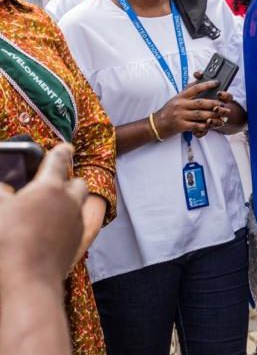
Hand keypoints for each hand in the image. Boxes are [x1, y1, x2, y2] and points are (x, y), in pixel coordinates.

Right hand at [0, 144, 86, 281]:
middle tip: (53, 184)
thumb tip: (5, 188)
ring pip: (80, 203)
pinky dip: (69, 220)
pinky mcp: (78, 240)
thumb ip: (2, 193)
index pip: (58, 161)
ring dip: (70, 200)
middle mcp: (69, 201)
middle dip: (67, 180)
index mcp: (49, 187)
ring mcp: (76, 222)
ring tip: (53, 206)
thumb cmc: (9, 241)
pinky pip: (78, 223)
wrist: (28, 278)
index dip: (61, 151)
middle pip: (77, 183)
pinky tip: (54, 228)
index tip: (65, 147)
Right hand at [152, 78, 230, 139]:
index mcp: (180, 96)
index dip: (206, 84)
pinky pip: (196, 126)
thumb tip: (199, 81)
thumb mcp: (176, 99)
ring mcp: (180, 115)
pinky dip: (205, 126)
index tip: (216, 82)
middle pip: (200, 103)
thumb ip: (188, 92)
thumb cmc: (169, 110)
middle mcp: (180, 105)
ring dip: (212, 115)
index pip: (195, 88)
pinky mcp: (180, 126)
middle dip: (213, 103)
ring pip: (200, 115)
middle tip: (223, 104)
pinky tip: (211, 124)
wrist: (156, 124)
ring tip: (221, 116)